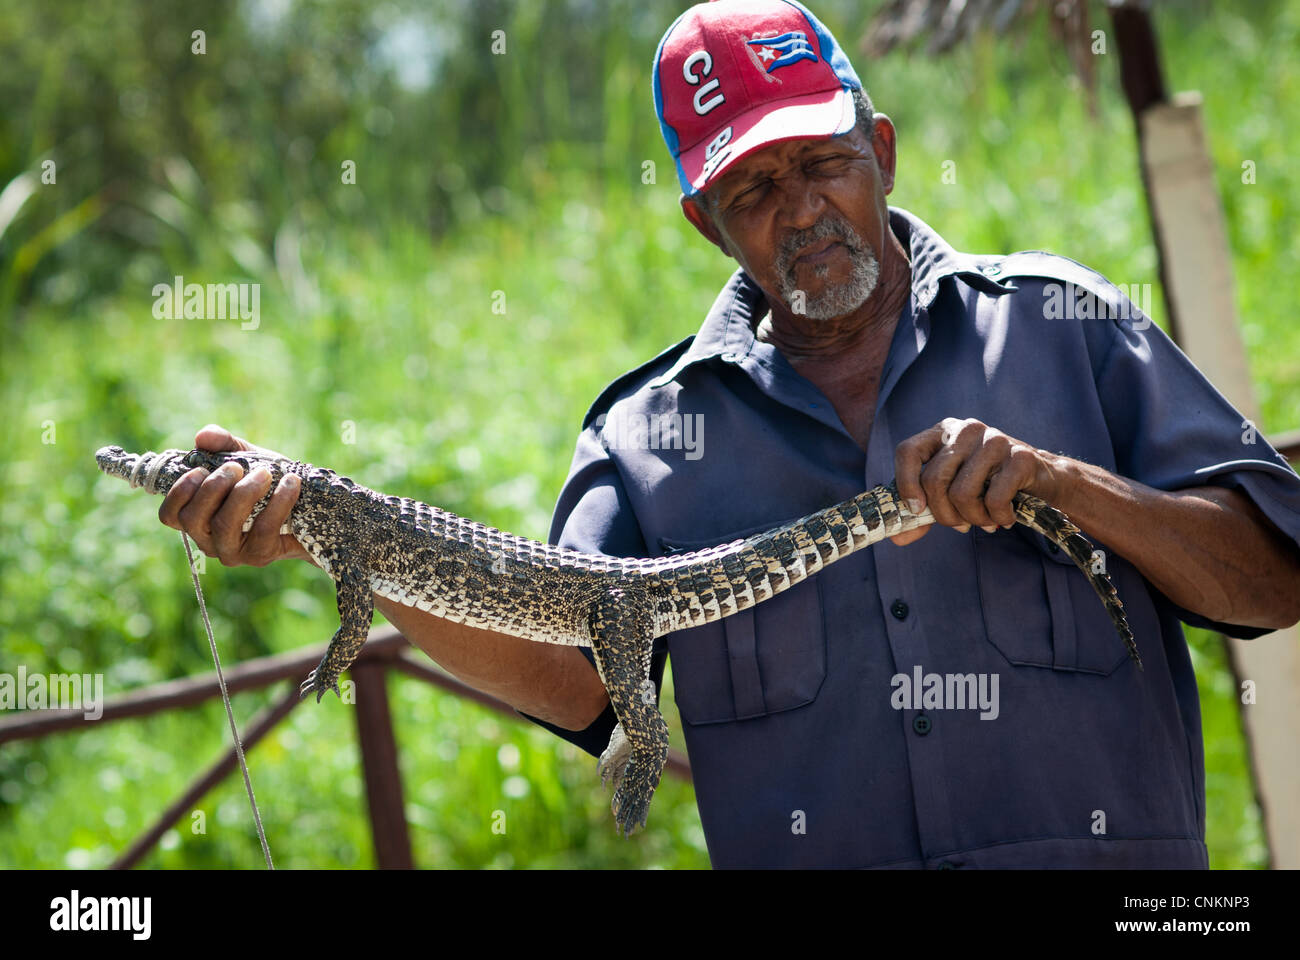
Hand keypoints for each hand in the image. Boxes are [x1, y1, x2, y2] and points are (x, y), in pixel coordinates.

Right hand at [158, 423, 308, 566]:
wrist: (311, 507)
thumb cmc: (267, 480)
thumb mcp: (244, 456)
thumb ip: (222, 444)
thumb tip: (203, 436)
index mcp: (197, 517)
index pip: (170, 515)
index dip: (178, 493)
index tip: (200, 470)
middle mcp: (208, 540)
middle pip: (193, 519)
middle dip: (213, 487)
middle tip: (236, 467)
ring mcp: (232, 552)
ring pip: (224, 525)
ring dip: (244, 493)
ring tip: (265, 473)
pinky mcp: (260, 556)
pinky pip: (263, 529)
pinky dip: (278, 502)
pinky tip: (290, 483)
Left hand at [888, 417, 1062, 545]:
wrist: (1046, 482)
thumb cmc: (990, 487)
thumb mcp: (952, 495)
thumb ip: (925, 512)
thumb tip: (897, 537)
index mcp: (943, 432)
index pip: (908, 451)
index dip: (906, 484)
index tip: (916, 510)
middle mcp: (966, 430)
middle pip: (934, 479)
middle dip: (944, 514)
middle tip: (959, 526)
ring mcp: (994, 440)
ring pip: (962, 493)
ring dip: (973, 519)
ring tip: (984, 521)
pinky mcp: (1020, 456)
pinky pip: (994, 499)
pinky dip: (997, 517)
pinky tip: (1005, 517)